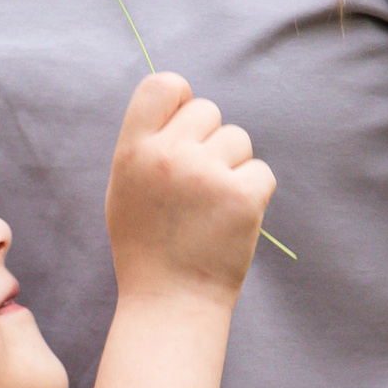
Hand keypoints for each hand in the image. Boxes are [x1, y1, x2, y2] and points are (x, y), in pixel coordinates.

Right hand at [104, 73, 275, 305]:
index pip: (163, 85)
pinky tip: (231, 219)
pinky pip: (261, 171)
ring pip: (239, 139)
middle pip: (208, 110)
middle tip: (197, 185)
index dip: (180, 99)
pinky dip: (253, 193)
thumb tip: (184, 101)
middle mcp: (167, 156)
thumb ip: (148, 143)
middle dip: (210, 140)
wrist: (170, 303)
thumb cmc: (147, 245)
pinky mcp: (242, 197)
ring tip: (211, 206)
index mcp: (133, 151)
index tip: (183, 126)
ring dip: (233, 166)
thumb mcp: (125, 188)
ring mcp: (206, 175)